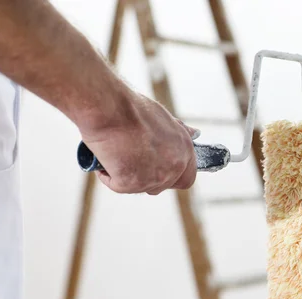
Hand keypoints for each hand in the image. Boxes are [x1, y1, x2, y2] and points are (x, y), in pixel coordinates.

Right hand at [78, 90, 196, 194]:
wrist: (110, 108)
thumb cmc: (132, 108)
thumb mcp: (164, 117)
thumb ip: (179, 131)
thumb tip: (195, 134)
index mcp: (185, 150)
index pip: (187, 178)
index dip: (173, 177)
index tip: (159, 169)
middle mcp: (174, 166)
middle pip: (163, 186)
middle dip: (148, 177)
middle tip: (132, 159)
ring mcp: (153, 178)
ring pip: (139, 187)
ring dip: (128, 174)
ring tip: (117, 151)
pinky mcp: (130, 184)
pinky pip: (117, 185)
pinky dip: (108, 174)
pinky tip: (106, 155)